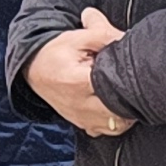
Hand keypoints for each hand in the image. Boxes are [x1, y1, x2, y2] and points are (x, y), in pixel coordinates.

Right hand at [26, 13, 135, 137]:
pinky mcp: (83, 125)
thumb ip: (104, 34)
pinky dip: (118, 121)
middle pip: (118, 109)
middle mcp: (80, 105)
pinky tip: (116, 105)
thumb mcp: (78, 37)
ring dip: (126, 111)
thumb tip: (127, 38)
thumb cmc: (56, 54)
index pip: (112, 85)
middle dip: (130, 96)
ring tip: (124, 93)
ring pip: (117, 124)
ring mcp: (82, 118)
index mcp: (78, 82)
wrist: (35, 70)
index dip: (125, 77)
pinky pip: (109, 131)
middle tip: (131, 82)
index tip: (128, 70)